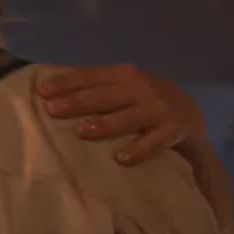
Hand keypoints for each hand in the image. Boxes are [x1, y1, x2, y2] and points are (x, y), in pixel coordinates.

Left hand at [37, 65, 203, 163]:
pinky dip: (138, 150)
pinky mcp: (172, 131)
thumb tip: (52, 90)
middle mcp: (141, 89)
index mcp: (124, 74)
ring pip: (128, 118)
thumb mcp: (124, 85)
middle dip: (78, 102)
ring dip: (105, 124)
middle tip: (53, 110)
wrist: (190, 112)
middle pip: (105, 96)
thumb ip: (97, 86)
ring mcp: (157, 109)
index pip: (91, 76)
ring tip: (82, 131)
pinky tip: (120, 158)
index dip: (67, 82)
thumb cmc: (144, 98)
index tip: (43, 92)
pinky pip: (153, 143)